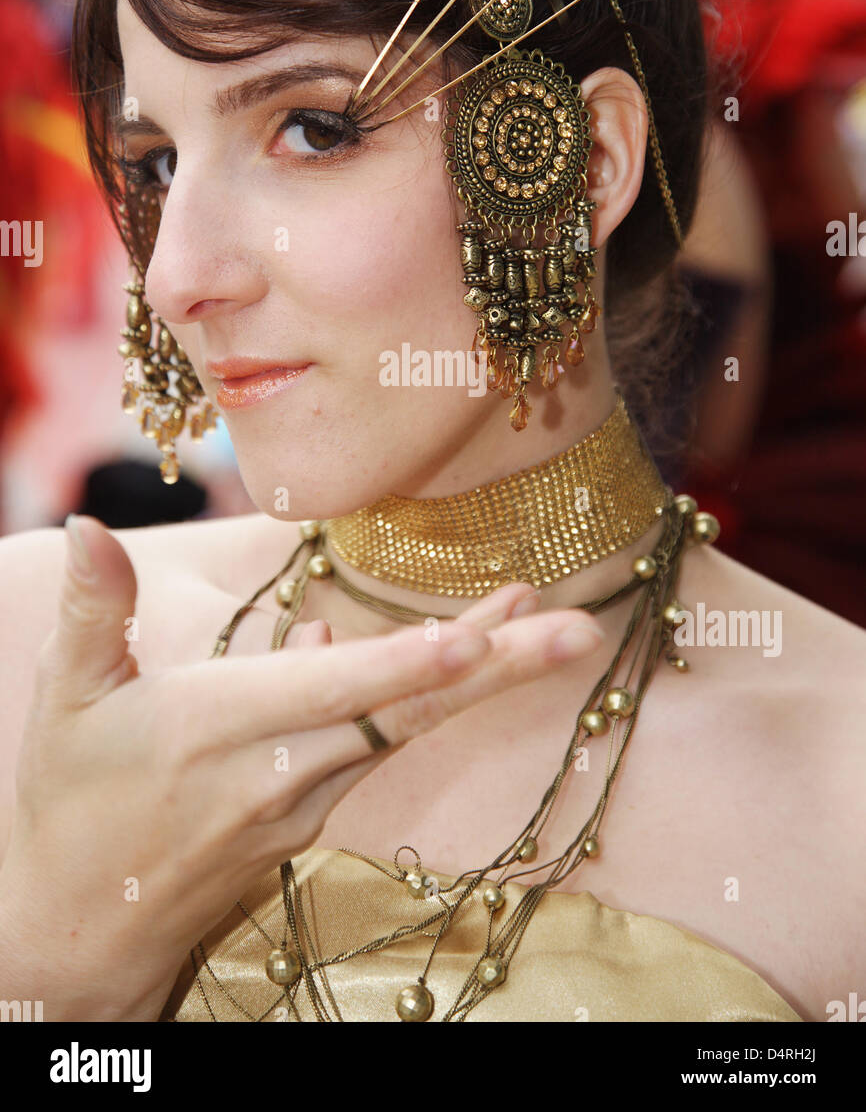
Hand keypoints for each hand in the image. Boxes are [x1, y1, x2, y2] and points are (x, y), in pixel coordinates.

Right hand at [0, 516, 602, 1019]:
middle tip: (579, 631)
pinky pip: (376, 746)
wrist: (81, 931)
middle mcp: (278, 770)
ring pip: (406, 730)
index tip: (481, 634)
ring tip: (546, 620)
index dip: (413, 663)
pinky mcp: (310, 817)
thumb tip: (90, 522)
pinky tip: (456, 648)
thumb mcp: (67, 703)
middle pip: (404, 714)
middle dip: (497, 670)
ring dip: (479, 676)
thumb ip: (94, 610)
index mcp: (217, 729)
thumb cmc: (71, 803)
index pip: (336, 690)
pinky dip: (421, 698)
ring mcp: (303, 802)